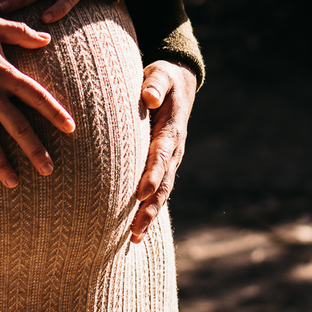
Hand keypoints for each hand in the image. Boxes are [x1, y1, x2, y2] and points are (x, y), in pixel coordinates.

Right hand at [0, 14, 75, 186]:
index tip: (70, 128)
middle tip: (48, 170)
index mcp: (4, 73)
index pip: (35, 95)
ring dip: (1, 164)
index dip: (54, 111)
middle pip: (17, 126)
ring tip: (14, 183)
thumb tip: (46, 37)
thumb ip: (21, 32)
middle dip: (34, 149)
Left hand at [130, 59, 197, 243]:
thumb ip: (155, 83)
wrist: (178, 83)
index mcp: (171, 128)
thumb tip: (149, 97)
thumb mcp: (161, 73)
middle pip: (163, 182)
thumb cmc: (163, 77)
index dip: (152, 173)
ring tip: (134, 238)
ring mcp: (170, 159)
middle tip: (135, 229)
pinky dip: (148, 210)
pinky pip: (157, 190)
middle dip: (150, 206)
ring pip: (162, 192)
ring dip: (149, 215)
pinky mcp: (163, 164)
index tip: (140, 192)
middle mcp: (173, 148)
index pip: (161, 154)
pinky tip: (134, 231)